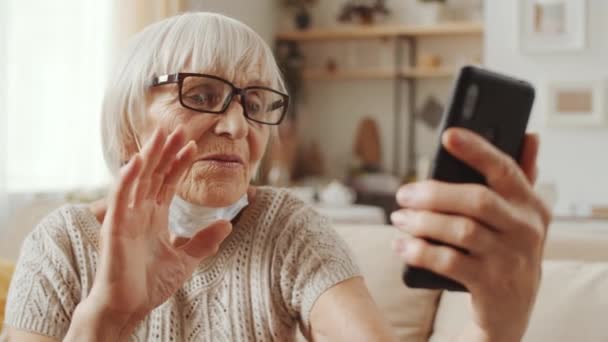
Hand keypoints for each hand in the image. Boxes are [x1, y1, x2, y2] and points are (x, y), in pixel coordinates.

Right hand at [83, 126, 231, 334]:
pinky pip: (120, 198)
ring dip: (149, 156)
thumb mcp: (185, 260)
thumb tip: (227, 223)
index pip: (167, 182)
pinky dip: (127, 179)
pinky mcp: (114, 227)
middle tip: (178, 128)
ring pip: (137, 179)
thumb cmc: (149, 284)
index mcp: (153, 216)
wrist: (129, 307)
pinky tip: (138, 162)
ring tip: (160, 134)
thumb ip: (204, 241)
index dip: (179, 163)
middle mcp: (139, 212)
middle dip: (165, 151)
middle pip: (154, 174)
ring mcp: (125, 217)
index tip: (193, 146)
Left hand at [391, 128, 550, 340]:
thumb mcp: (520, 216)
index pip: (505, 169)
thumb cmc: (508, 249)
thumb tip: (530, 135)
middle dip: (434, 194)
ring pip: (461, 231)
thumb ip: (522, 177)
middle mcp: (526, 230)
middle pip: (476, 200)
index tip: (448, 135)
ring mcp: (510, 259)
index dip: (477, 150)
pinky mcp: (491, 285)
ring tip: (399, 218)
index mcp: (531, 205)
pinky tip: (401, 246)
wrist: (513, 308)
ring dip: (422, 222)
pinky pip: (449, 263)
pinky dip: (420, 252)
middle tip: (403, 194)